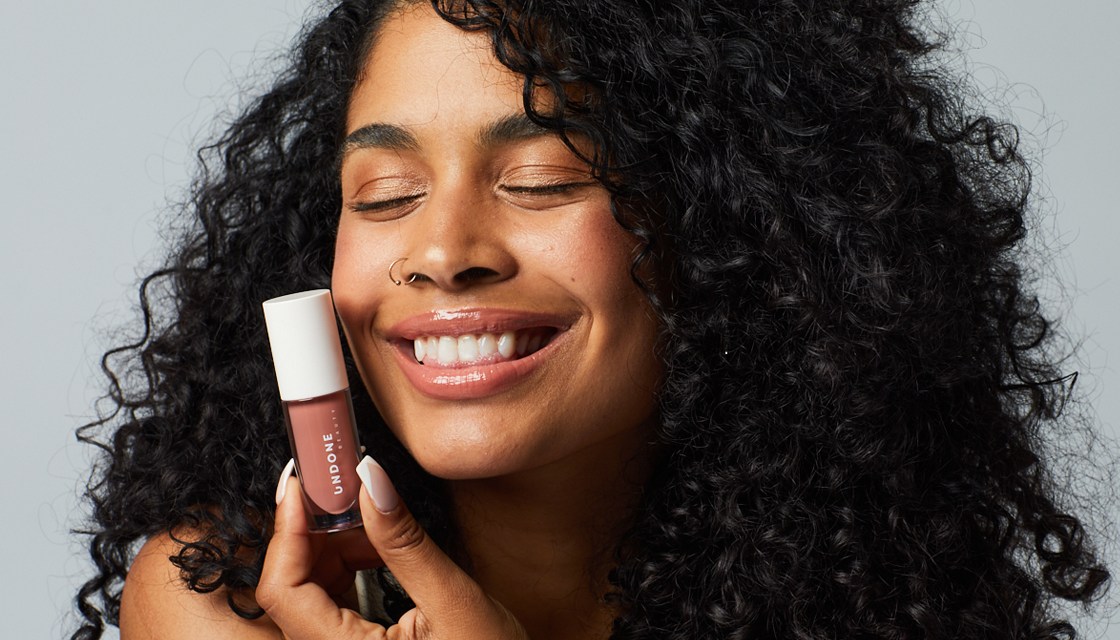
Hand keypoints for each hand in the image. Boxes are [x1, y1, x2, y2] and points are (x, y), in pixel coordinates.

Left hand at [257, 457, 528, 639]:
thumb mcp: (455, 602)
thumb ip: (405, 542)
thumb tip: (369, 479)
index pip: (284, 590)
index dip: (287, 530)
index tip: (306, 481)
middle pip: (290, 591)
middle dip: (312, 534)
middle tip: (345, 490)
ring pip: (308, 597)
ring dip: (333, 551)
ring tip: (374, 523)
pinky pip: (331, 608)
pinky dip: (348, 571)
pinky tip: (381, 554)